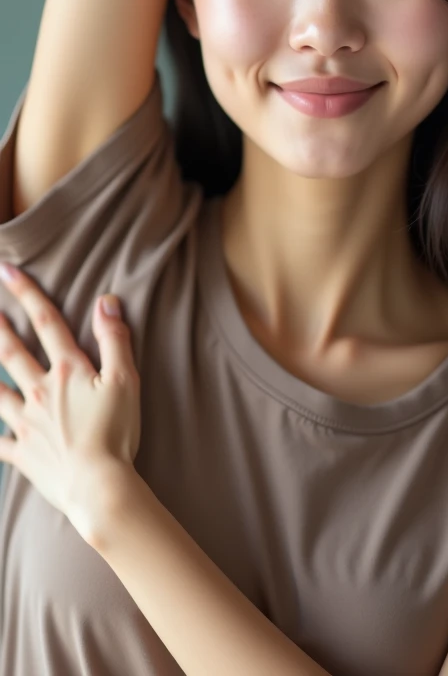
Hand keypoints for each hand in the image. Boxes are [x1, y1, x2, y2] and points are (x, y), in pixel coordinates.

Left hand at [0, 265, 140, 544]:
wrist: (98, 486)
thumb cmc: (116, 434)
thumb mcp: (126, 381)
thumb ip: (115, 339)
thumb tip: (106, 301)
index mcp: (67, 372)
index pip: (46, 323)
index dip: (27, 294)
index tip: (7, 271)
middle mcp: (40, 392)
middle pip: (11, 353)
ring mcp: (26, 423)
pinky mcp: (22, 453)